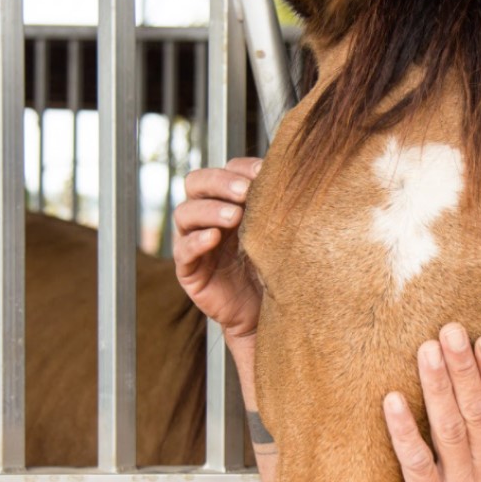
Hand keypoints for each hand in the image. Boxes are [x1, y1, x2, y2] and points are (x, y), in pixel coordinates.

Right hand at [173, 157, 262, 341]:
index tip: (263, 171)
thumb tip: (297, 175)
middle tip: (245, 191)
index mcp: (229, 201)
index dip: (239, 168)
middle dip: (220, 182)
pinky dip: (196, 241)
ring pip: (185, 213)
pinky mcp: (189, 270)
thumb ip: (277, 207)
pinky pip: (183, 251)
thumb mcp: (278, 233)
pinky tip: (214, 238)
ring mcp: (195, 241)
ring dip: (209, 210)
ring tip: (234, 217)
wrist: (268, 313)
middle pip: (196, 183)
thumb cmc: (275, 268)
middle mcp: (208, 216)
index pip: (224, 171)